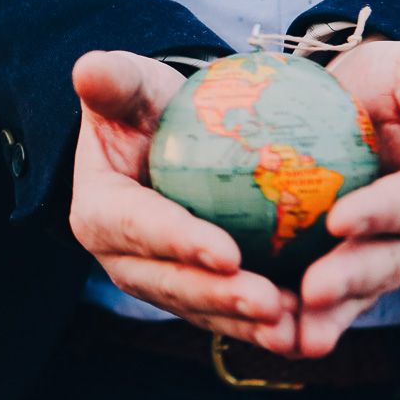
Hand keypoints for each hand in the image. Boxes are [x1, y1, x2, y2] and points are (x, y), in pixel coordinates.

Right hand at [70, 51, 298, 354]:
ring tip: (298, 330)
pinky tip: (312, 332)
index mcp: (99, 213)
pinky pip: (229, 316)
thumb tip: (87, 68)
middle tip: (273, 304)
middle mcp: (123, 260)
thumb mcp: (128, 85)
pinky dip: (266, 328)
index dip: (180, 242)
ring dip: (249, 325)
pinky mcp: (194, 296)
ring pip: (204, 311)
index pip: (139, 228)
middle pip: (173, 284)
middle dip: (221, 299)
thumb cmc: (143, 107)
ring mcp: (159, 283)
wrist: (159, 141)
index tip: (228, 252)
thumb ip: (113, 80)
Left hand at [296, 39, 399, 355]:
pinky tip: (260, 332)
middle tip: (312, 291)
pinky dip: (291, 318)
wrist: (351, 104)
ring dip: (322, 317)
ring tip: (289, 336)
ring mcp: (376, 262)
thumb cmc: (391, 84)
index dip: (383, 214)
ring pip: (353, 295)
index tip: (340, 220)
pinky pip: (316, 302)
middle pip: (387, 264)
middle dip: (351, 281)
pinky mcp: (335, 271)